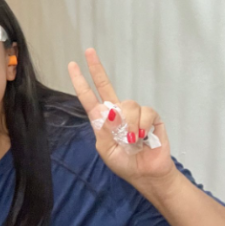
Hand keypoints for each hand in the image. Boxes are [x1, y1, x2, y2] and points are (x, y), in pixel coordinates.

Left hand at [68, 49, 175, 190]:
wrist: (146, 173)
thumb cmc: (124, 162)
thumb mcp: (106, 150)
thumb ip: (104, 131)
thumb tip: (109, 110)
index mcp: (102, 119)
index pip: (88, 97)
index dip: (80, 81)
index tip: (72, 65)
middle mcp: (117, 111)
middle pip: (106, 84)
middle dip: (96, 67)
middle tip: (89, 51)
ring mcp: (134, 112)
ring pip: (128, 104)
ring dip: (129, 124)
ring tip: (132, 140)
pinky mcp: (151, 116)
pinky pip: (146, 112)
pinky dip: (143, 126)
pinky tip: (143, 137)